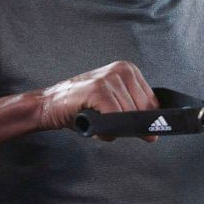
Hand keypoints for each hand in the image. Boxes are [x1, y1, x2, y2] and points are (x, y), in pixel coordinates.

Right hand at [37, 61, 161, 141]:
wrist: (51, 104)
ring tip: (97, 121)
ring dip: (113, 128)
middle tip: (109, 125)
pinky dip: (106, 130)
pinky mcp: (98, 89)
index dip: (147, 121)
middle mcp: (121, 70)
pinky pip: (114, 117)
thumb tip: (152, 132)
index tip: (145, 133)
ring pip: (128, 115)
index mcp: (128, 70)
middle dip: (129, 126)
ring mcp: (109, 78)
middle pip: (142, 110)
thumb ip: (133, 112)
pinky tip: (94, 124)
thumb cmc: (82, 106)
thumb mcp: (114, 103)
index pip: (152, 102)